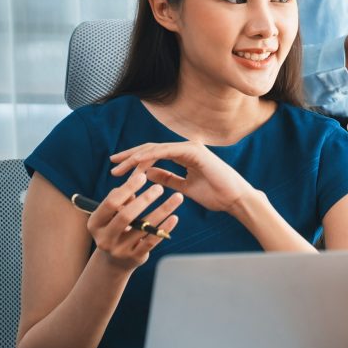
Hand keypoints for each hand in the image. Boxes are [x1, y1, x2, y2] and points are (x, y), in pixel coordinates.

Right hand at [87, 168, 183, 272]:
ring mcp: (119, 250)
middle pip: (125, 216)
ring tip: (177, 197)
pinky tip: (174, 217)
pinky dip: (164, 228)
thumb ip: (123, 199)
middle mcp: (105, 238)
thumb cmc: (115, 230)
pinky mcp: (135, 258)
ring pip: (143, 228)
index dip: (127, 189)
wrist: (114, 263)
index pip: (111, 203)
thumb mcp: (113, 216)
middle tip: (159, 188)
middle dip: (144, 200)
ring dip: (162, 210)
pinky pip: (152, 241)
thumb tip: (137, 176)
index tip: (142, 176)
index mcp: (95, 223)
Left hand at [109, 142, 255, 214]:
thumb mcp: (184, 188)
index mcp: (185, 156)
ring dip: (135, 157)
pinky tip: (136, 164)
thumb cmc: (216, 195)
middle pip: (151, 149)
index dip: (136, 161)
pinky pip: (165, 151)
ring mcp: (190, 148)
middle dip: (130, 156)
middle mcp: (186, 148)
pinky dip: (149, 157)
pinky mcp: (193, 151)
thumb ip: (168, 179)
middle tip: (113, 164)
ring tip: (119, 166)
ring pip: (155, 149)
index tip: (120, 169)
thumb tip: (148, 174)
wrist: (235, 199)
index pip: (155, 154)